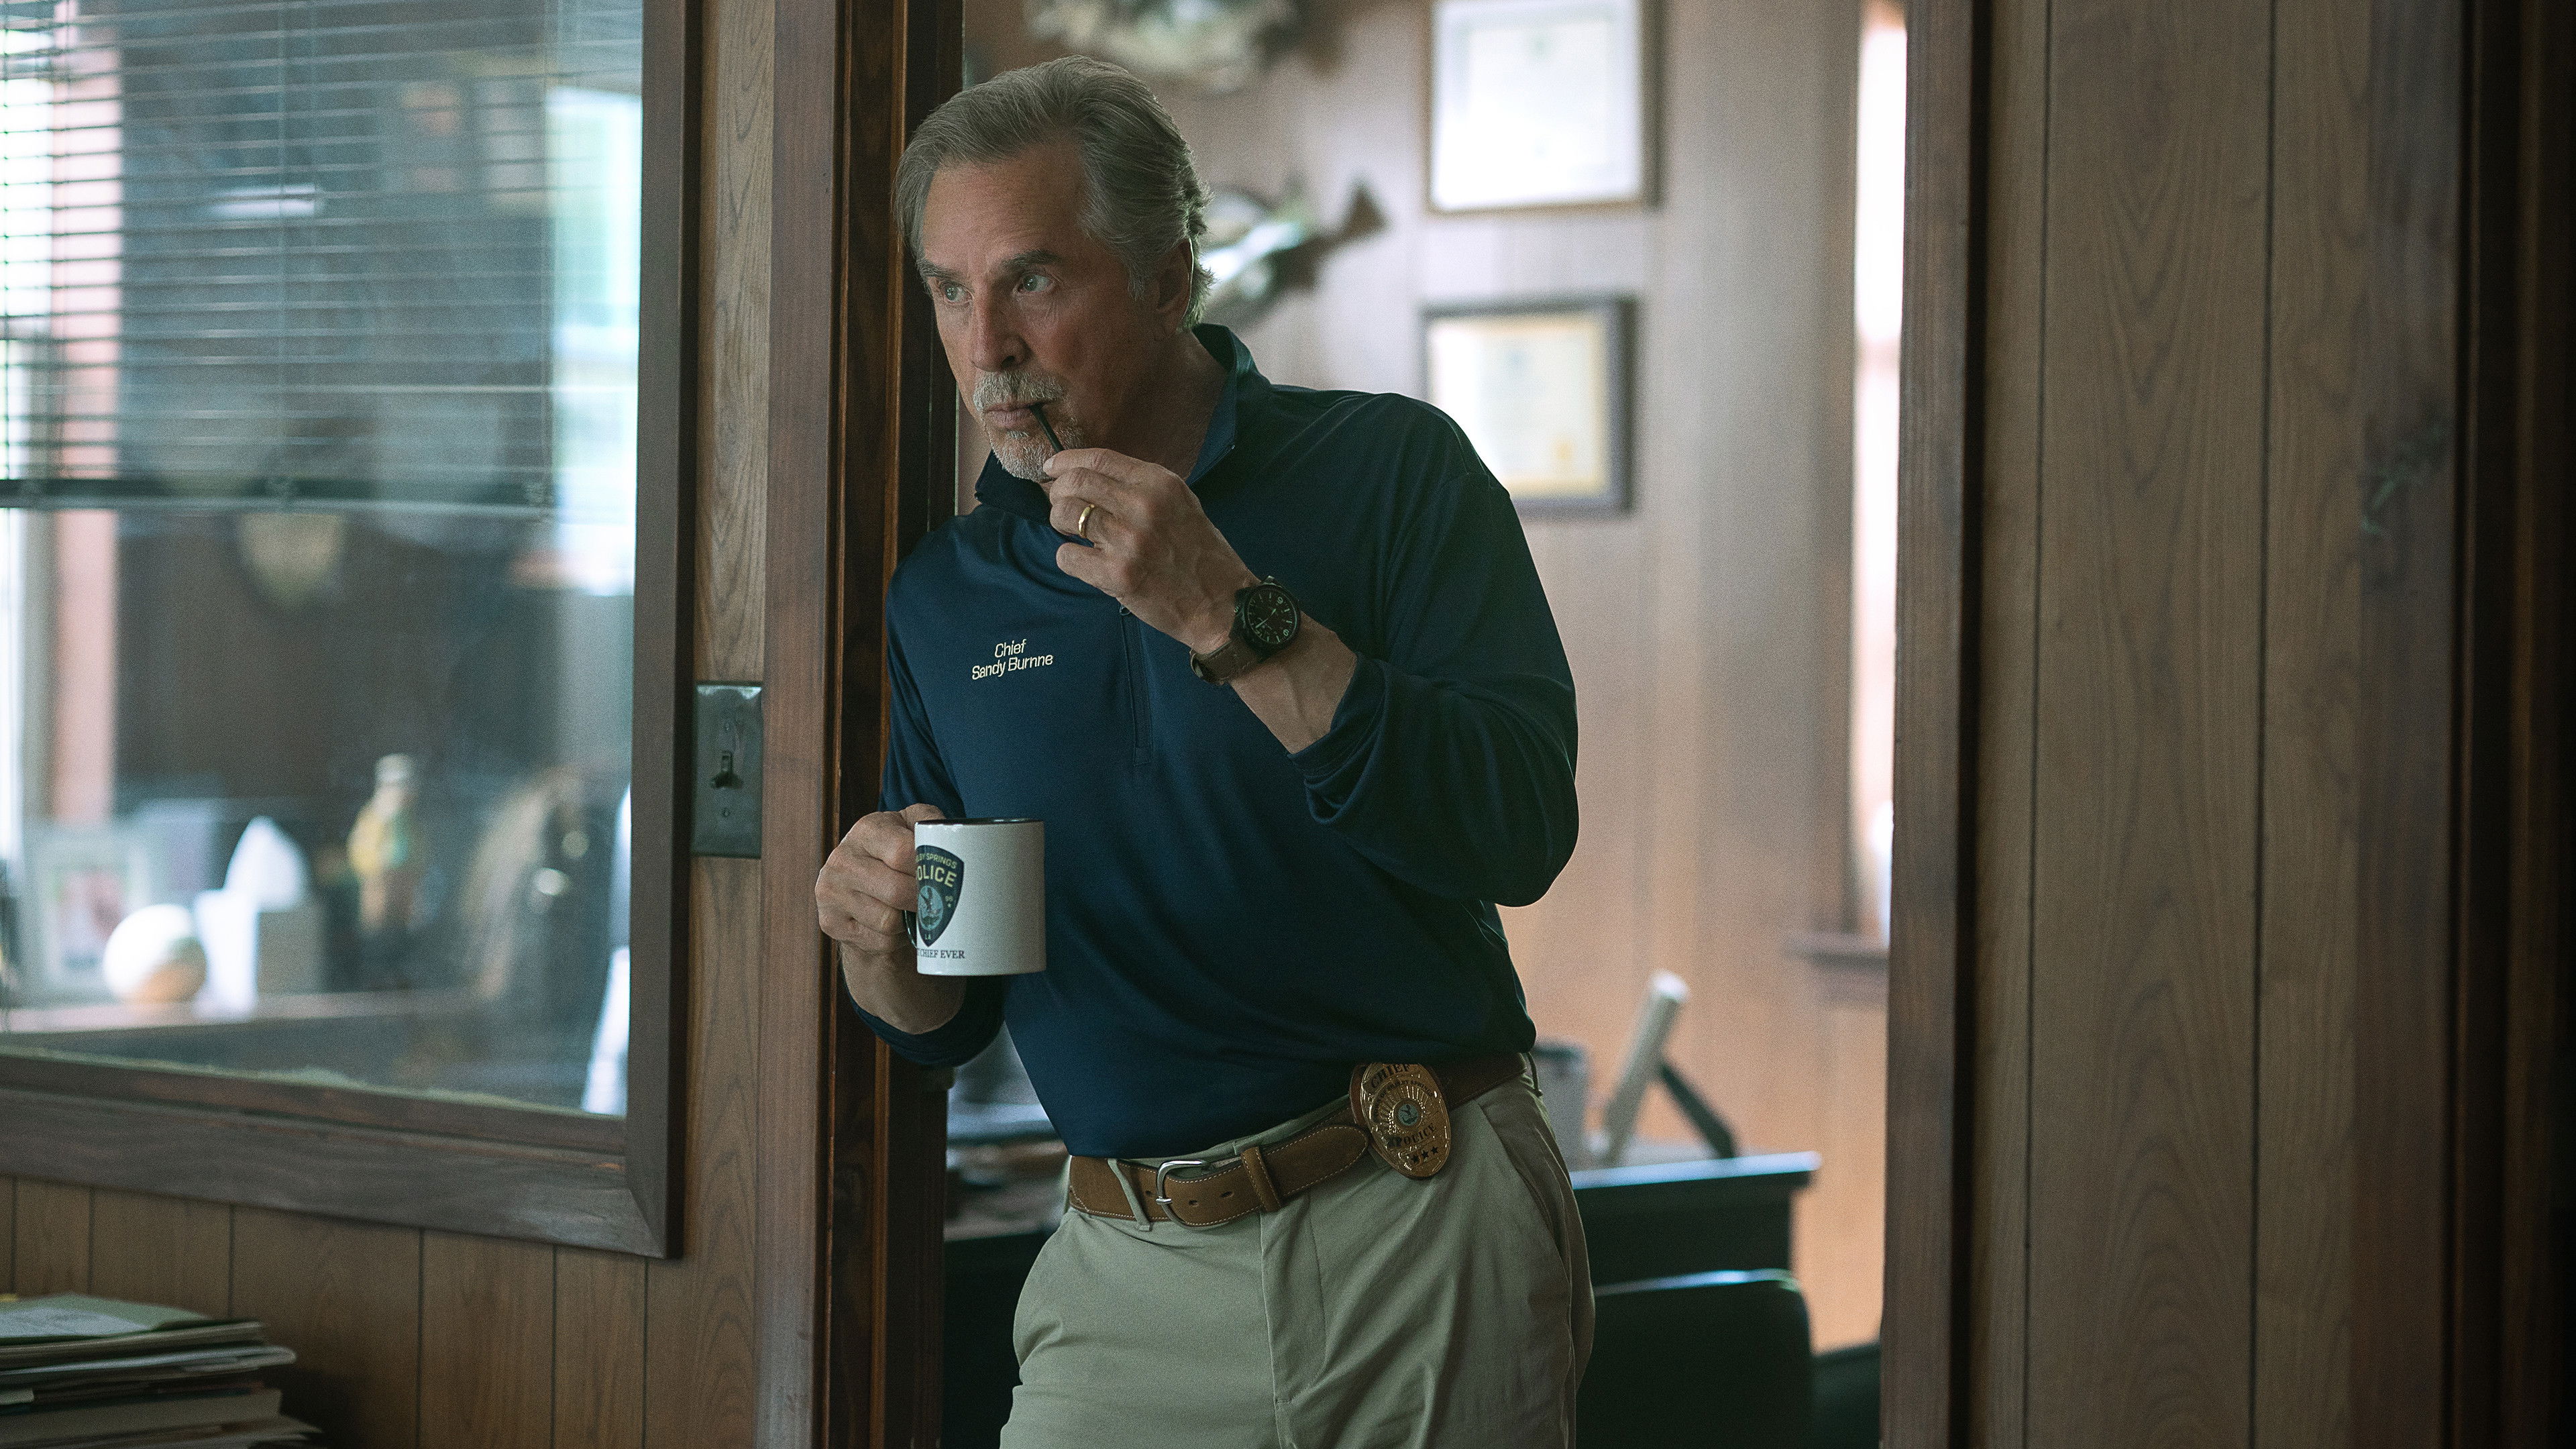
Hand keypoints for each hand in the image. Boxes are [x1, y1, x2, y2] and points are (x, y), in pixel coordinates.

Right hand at [815, 802, 960, 1032]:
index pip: (903, 852)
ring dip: (909, 923)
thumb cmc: (900, 858)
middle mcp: (842, 858)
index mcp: (867, 829)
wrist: (866, 892)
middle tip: (940, 903)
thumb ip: (934, 826)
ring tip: (915, 913)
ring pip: (886, 921)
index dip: (929, 870)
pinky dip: (893, 939)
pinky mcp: (829, 922)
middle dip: (925, 901)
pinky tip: (895, 928)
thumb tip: (967, 840)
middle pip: (896, 891)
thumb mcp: (915, 832)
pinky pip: (876, 940)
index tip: (945, 878)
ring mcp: (830, 891)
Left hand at [1042, 448, 1256, 653]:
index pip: (1098, 458)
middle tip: (1058, 506)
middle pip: (1075, 482)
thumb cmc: (1199, 554)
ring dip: (1059, 523)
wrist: (1221, 604)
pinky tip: (1085, 562)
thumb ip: (1141, 487)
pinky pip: (1067, 556)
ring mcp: (1129, 540)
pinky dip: (1068, 558)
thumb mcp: (1180, 504)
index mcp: (1159, 483)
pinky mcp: (1117, 574)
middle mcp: (1143, 505)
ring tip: (1072, 534)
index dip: (1066, 461)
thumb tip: (1090, 476)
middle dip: (1056, 492)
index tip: (1051, 468)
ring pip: (1065, 515)